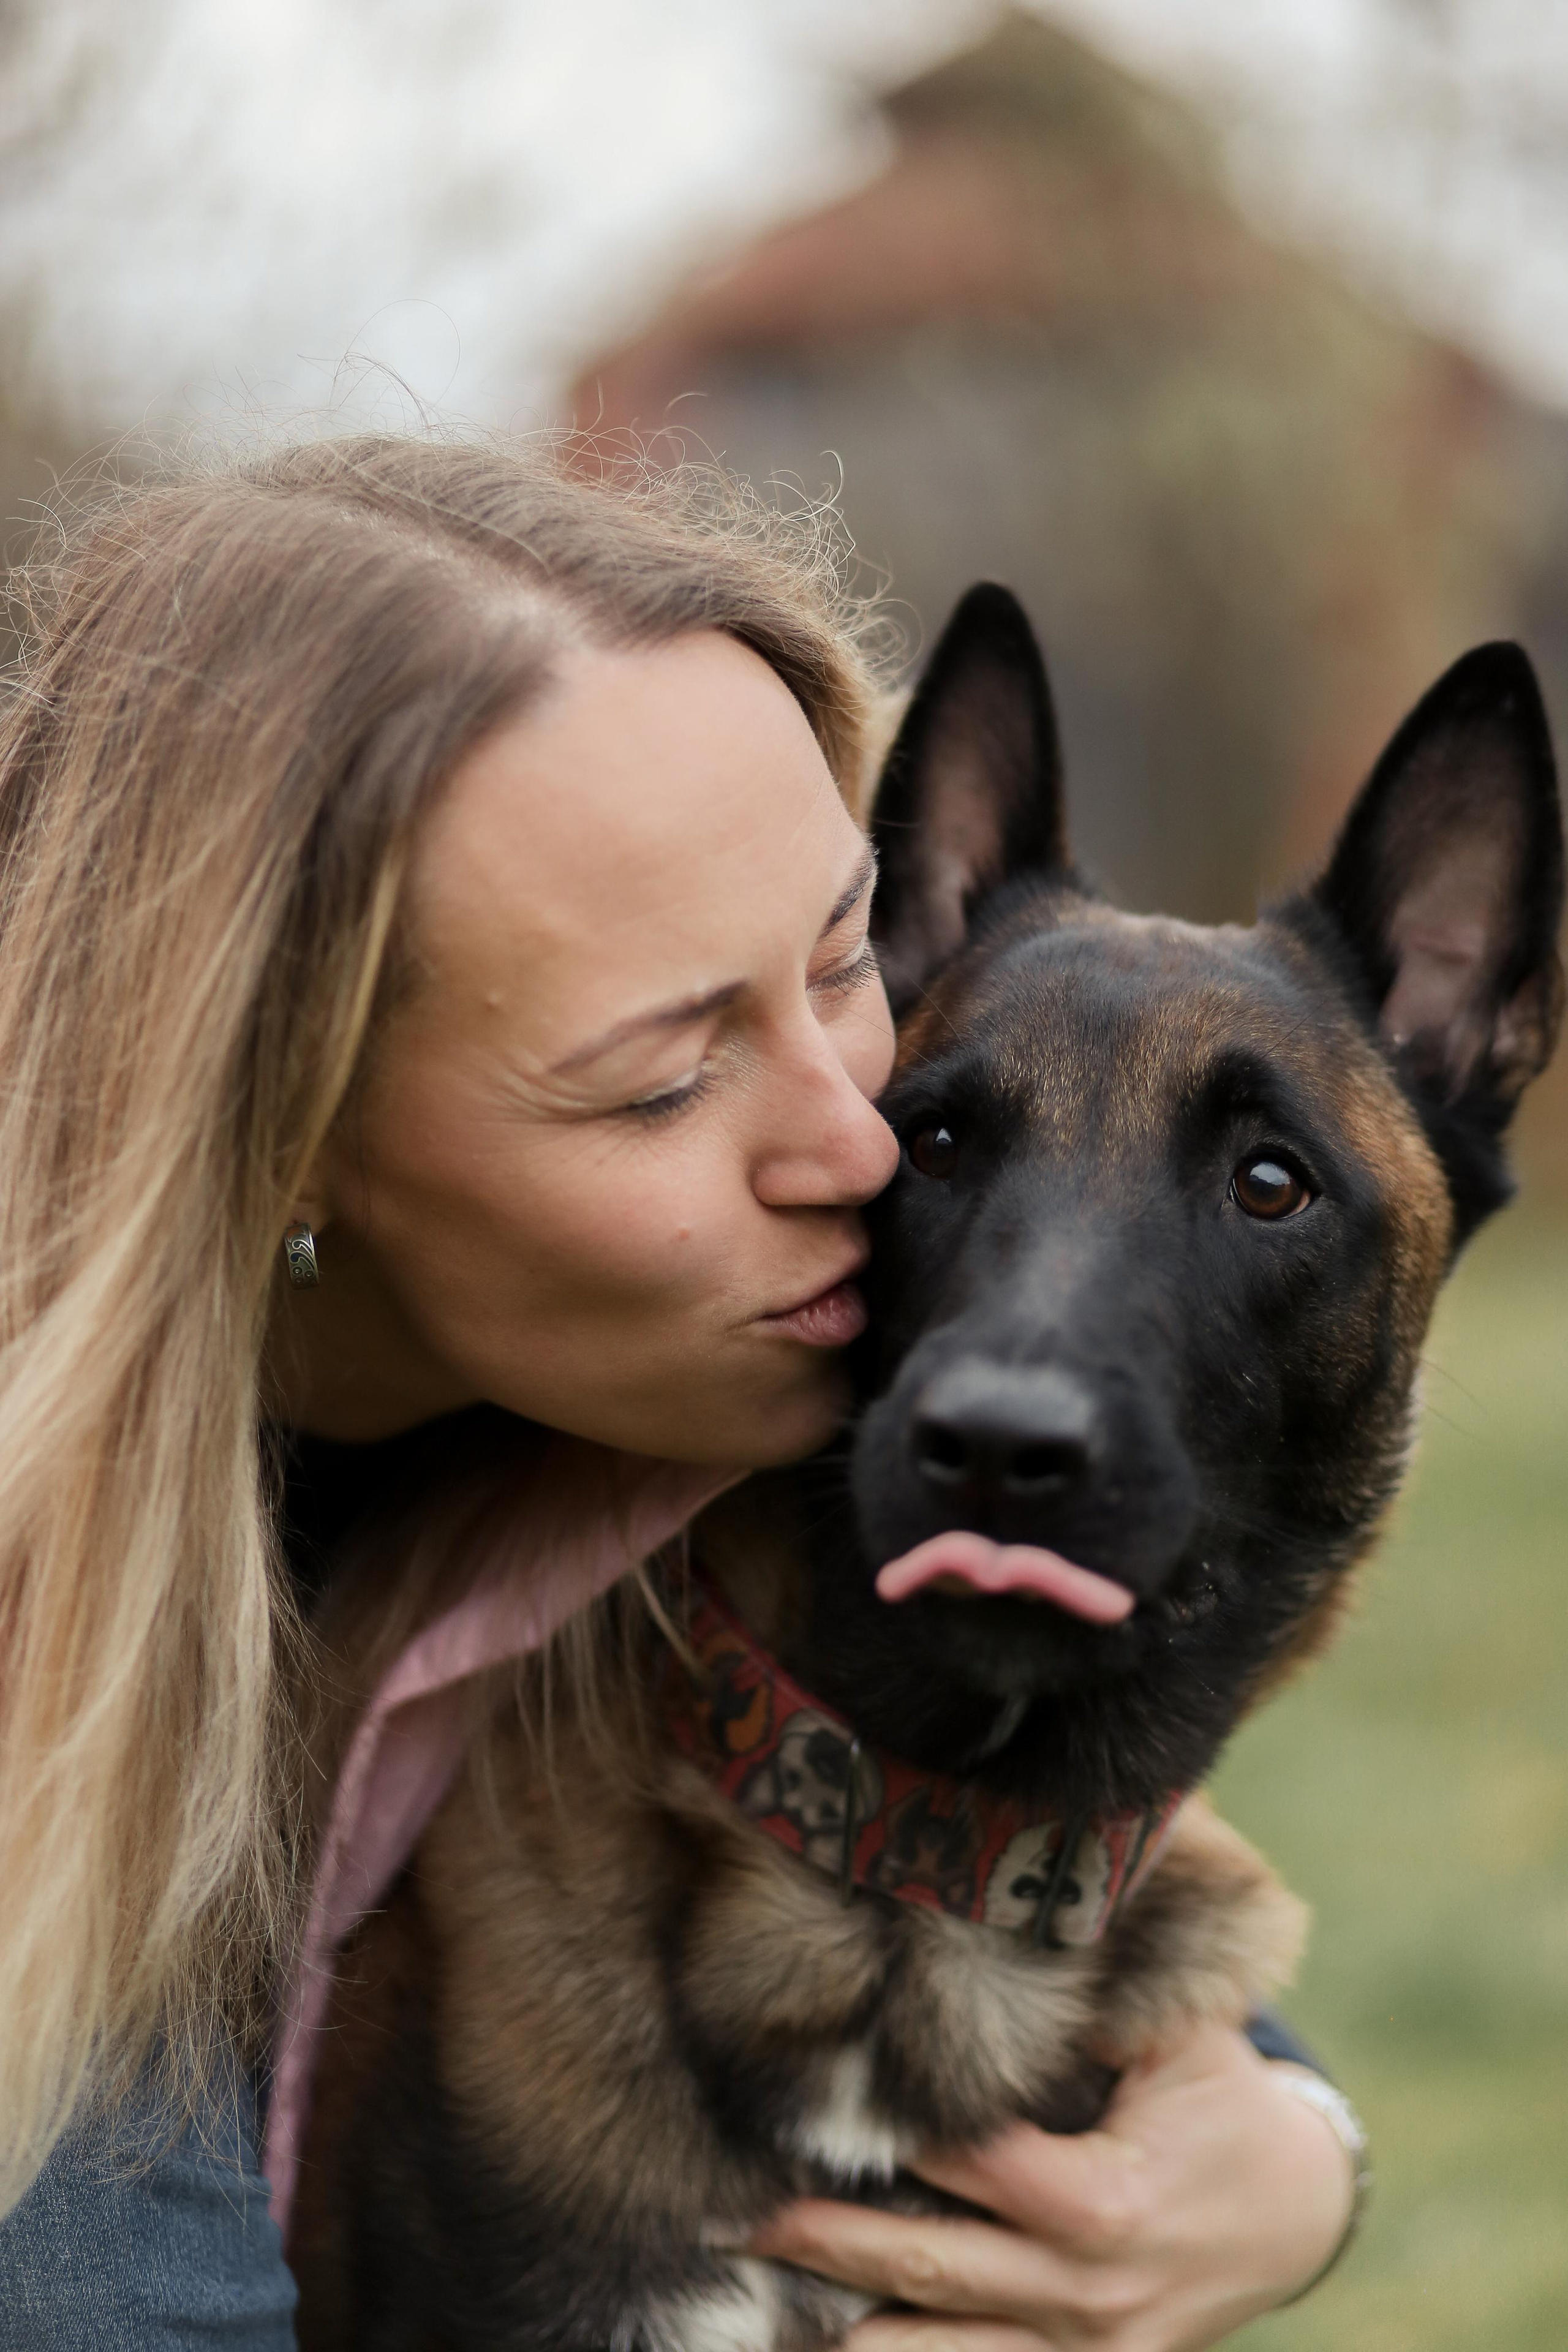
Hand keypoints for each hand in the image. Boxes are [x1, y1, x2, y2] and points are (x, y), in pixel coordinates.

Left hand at [747, 2023, 1356, 2350]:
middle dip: (833, 2241)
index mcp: (1113, 2202)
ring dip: (849, 2327)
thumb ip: (1103, 1995)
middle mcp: (1092, 2293)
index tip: (821, 2112)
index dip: (909, 2143)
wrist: (1295, 2213)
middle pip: (938, 2269)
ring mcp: (1086, 2351)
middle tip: (740, 2217)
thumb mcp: (1182, 2038)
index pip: (987, 2171)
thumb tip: (1027, 1910)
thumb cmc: (1218, 2101)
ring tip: (756, 2294)